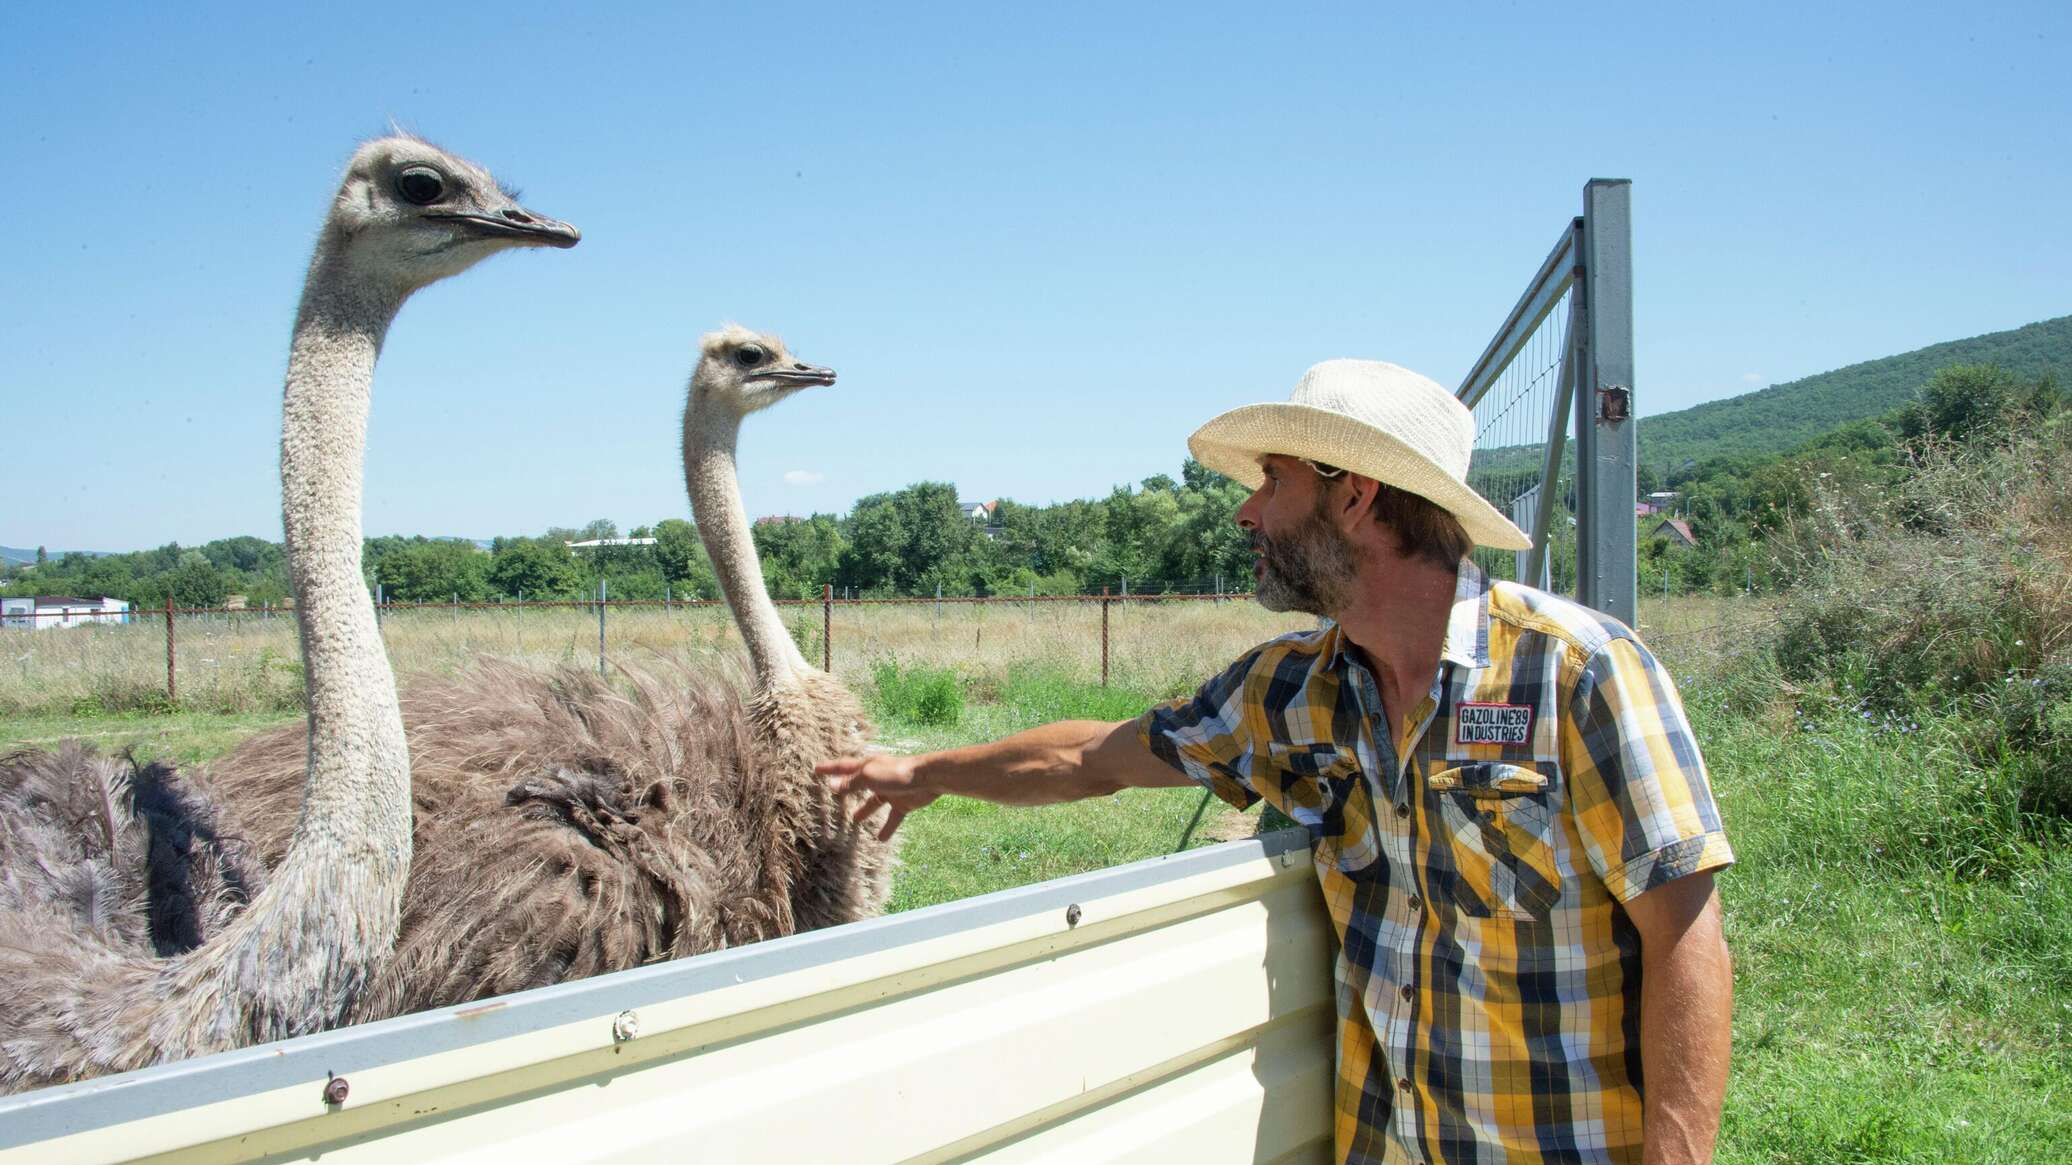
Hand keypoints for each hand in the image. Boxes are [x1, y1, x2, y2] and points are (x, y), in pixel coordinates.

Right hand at [816, 753, 937, 840]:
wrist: (928, 778)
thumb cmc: (897, 773)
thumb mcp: (869, 777)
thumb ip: (851, 783)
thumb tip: (832, 786)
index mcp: (868, 766)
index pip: (843, 767)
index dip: (829, 768)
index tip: (816, 769)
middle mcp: (878, 777)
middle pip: (857, 784)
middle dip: (846, 788)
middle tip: (834, 793)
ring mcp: (890, 790)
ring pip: (874, 802)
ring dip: (864, 810)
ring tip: (855, 820)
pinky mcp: (903, 803)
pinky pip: (893, 818)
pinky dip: (887, 828)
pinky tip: (881, 839)